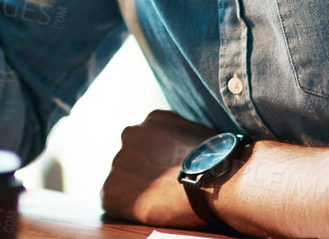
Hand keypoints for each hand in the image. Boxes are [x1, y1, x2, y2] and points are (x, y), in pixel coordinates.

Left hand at [101, 110, 217, 229]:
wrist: (214, 183)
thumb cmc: (217, 162)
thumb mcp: (199, 134)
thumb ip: (180, 136)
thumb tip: (181, 148)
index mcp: (152, 120)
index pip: (148, 141)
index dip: (160, 160)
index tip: (172, 172)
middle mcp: (130, 134)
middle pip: (133, 159)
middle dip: (146, 173)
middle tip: (165, 188)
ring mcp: (118, 162)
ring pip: (124, 180)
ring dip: (138, 190)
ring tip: (162, 200)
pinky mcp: (111, 190)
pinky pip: (115, 202)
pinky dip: (129, 209)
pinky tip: (151, 209)